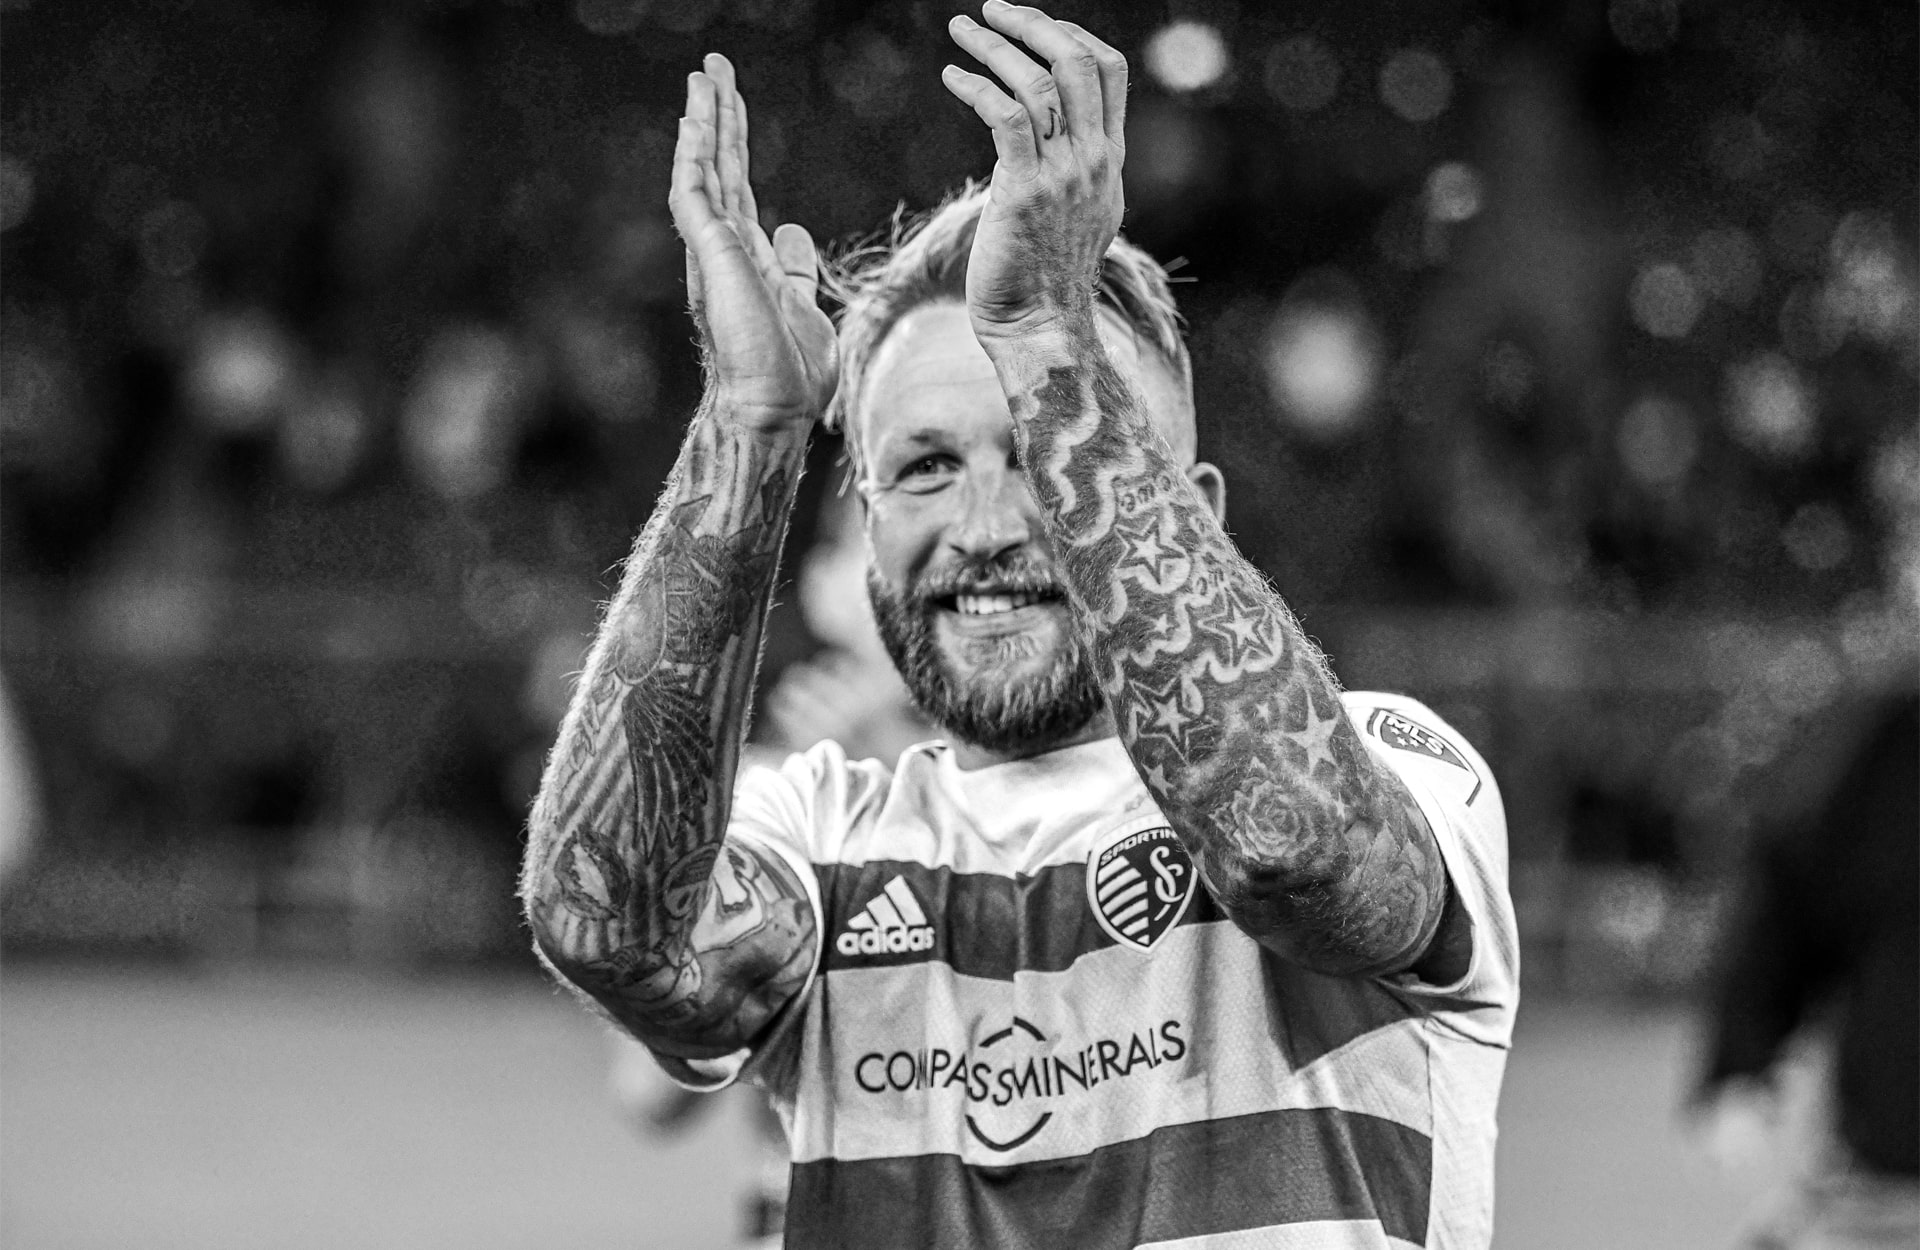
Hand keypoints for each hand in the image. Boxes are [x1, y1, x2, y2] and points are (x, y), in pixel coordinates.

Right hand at [670, 55, 836, 430]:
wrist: (772, 410)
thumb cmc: (788, 374)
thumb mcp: (802, 305)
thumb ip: (792, 267)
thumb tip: (791, 233)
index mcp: (746, 256)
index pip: (738, 185)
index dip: (734, 142)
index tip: (729, 104)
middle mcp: (724, 248)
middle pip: (720, 167)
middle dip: (717, 116)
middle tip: (711, 68)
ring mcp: (714, 253)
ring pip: (703, 173)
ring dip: (703, 124)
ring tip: (701, 79)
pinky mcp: (712, 258)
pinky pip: (696, 196)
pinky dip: (693, 158)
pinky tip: (694, 124)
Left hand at [941, 3, 1127, 343]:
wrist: (1041, 329)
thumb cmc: (1047, 278)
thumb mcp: (1081, 214)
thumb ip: (1077, 171)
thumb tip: (1053, 142)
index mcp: (1109, 160)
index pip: (1109, 70)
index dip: (1071, 34)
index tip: (1031, 25)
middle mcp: (1094, 161)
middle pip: (1078, 62)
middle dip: (1033, 23)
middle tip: (992, 9)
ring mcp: (1063, 176)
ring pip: (1039, 83)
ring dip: (994, 47)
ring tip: (960, 29)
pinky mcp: (1024, 193)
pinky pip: (1006, 117)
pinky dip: (977, 86)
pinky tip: (952, 78)